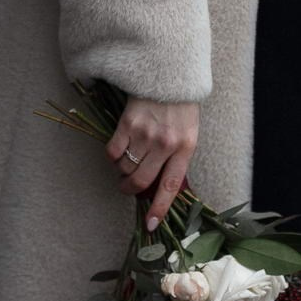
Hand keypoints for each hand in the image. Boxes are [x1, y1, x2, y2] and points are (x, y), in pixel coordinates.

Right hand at [107, 98, 200, 233]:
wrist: (170, 76)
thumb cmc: (181, 108)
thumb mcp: (188, 135)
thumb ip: (176, 159)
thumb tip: (158, 187)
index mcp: (185, 148)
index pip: (170, 186)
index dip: (159, 208)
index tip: (151, 224)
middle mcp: (165, 143)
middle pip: (141, 181)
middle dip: (130, 190)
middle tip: (126, 188)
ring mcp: (145, 133)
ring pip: (125, 167)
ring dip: (122, 171)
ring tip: (126, 161)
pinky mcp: (128, 123)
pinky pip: (113, 152)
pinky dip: (112, 157)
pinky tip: (118, 150)